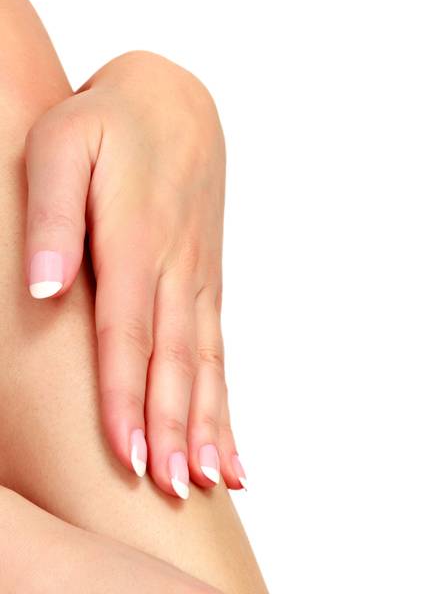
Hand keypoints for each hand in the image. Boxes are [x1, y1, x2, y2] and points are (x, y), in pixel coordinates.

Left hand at [22, 51, 244, 497]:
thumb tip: (46, 288)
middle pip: (174, 366)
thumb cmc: (105, 123)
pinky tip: (233, 465)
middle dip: (171, 432)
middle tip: (171, 491)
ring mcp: (198, 288)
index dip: (125, 397)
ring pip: (205, 372)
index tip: (125, 452)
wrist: (175, 102)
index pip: (127, 334)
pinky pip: (221, 365)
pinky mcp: (209, 297)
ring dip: (205, 433)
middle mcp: (175, 273)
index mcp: (135, 242)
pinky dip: (225, 417)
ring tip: (206, 486)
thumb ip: (51, 216)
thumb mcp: (59, 146)